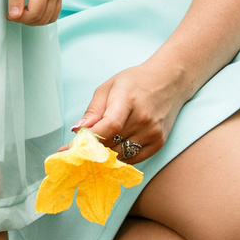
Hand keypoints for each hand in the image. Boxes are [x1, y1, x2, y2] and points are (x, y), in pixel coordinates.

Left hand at [6, 0, 62, 25]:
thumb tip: (14, 15)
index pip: (33, 14)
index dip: (19, 18)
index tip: (8, 13)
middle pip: (43, 19)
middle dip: (27, 21)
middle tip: (14, 13)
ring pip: (51, 17)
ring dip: (37, 20)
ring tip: (23, 11)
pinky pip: (56, 9)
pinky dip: (45, 14)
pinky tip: (34, 7)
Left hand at [75, 58, 190, 166]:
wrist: (170, 81)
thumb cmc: (136, 82)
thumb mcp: (110, 87)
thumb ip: (93, 110)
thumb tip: (77, 131)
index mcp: (128, 100)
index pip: (108, 126)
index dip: (88, 140)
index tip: (69, 149)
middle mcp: (143, 118)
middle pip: (111, 144)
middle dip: (92, 149)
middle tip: (79, 150)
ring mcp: (153, 132)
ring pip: (120, 155)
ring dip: (106, 154)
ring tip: (98, 147)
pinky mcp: (159, 143)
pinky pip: (133, 159)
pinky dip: (121, 157)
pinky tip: (115, 147)